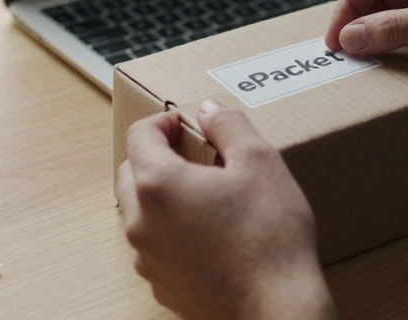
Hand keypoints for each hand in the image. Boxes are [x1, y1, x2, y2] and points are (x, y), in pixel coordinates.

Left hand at [116, 100, 333, 319]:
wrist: (277, 309)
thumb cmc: (269, 237)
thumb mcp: (260, 162)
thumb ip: (229, 125)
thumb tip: (208, 109)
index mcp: (157, 184)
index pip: (139, 135)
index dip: (162, 121)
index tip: (186, 124)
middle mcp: (141, 222)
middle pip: (131, 173)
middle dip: (156, 156)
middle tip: (193, 154)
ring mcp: (148, 260)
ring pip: (140, 213)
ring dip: (162, 196)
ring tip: (205, 194)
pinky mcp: (162, 287)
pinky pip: (156, 247)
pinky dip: (172, 232)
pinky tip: (210, 234)